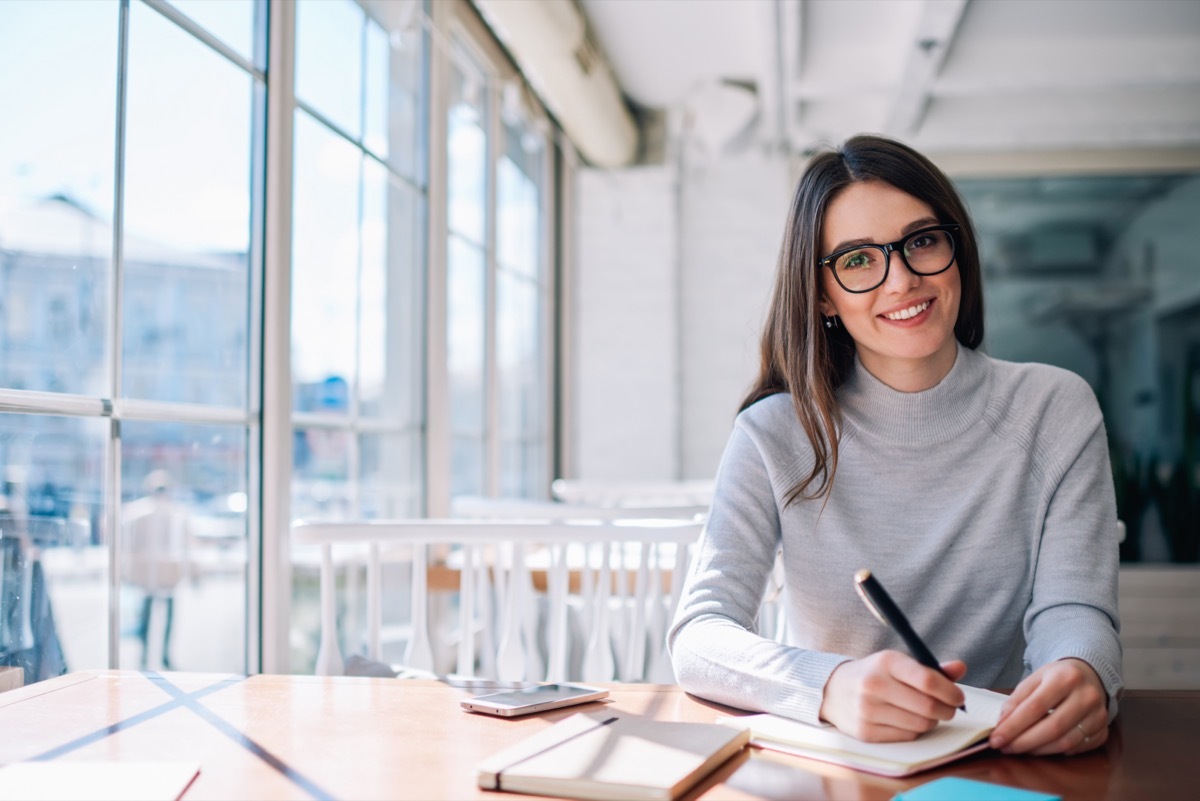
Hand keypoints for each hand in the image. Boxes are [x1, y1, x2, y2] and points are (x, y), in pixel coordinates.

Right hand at [819, 650, 966, 741]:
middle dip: (946, 710)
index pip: (928, 680)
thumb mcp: (898, 664)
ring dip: (931, 721)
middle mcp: (874, 685)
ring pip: (921, 724)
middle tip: (948, 709)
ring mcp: (868, 710)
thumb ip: (931, 668)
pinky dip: (914, 731)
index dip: (950, 692)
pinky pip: (907, 736)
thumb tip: (960, 667)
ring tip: (925, 713)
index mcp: (886, 662)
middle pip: (928, 707)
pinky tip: (907, 720)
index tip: (958, 697)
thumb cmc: (875, 675)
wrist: (834, 690)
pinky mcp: (866, 732)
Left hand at [988, 658, 1107, 754]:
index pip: (1035, 707)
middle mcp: (1086, 696)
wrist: (1089, 674)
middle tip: (1005, 748)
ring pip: (1066, 742)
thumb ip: (1017, 699)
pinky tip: (1042, 748)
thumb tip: (1002, 724)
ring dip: (1039, 750)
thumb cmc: (1057, 677)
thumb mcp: (1035, 678)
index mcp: (1065, 677)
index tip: (997, 738)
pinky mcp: (1103, 730)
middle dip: (1024, 742)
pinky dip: (1058, 751)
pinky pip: (1079, 748)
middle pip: (1052, 727)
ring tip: (1020, 749)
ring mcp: (1099, 715)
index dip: (1014, 726)